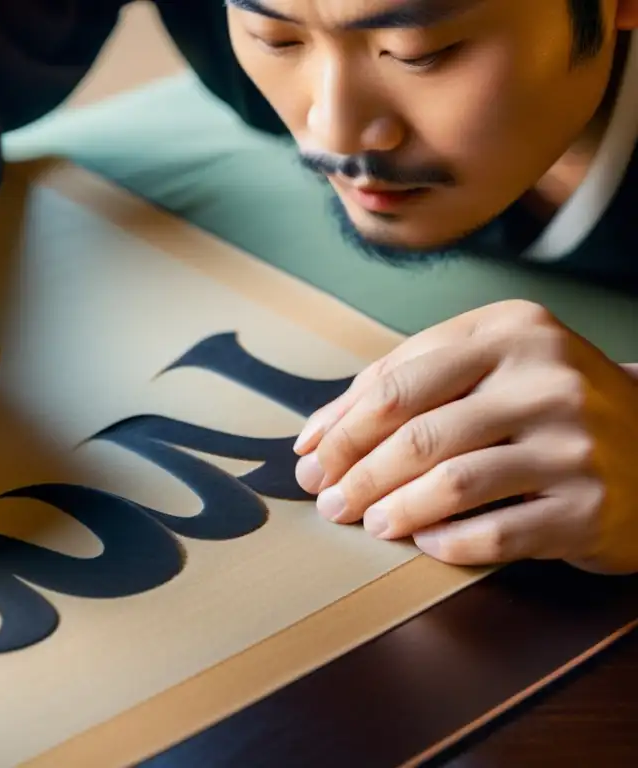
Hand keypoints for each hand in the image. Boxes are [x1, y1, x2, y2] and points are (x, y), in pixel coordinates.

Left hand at [293, 300, 637, 574]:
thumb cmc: (542, 409)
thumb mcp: (484, 372)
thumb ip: (401, 388)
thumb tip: (313, 440)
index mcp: (510, 331)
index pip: (397, 381)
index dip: (341, 427)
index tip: (310, 458)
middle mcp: (547, 377)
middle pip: (417, 432)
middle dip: (356, 473)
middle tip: (327, 500)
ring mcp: (574, 441)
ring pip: (452, 481)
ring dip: (394, 509)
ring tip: (368, 522)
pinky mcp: (590, 505)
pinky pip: (497, 532)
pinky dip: (447, 542)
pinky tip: (424, 541)